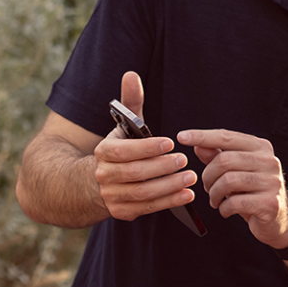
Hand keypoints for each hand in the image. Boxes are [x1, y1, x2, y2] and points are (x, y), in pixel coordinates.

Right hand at [94, 71, 198, 221]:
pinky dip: (168, 202)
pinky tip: (186, 195)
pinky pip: (147, 208)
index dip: (147, 148)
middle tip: (184, 161)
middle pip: (134, 173)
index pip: (123, 151)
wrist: (97, 184)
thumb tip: (132, 75)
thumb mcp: (124, 126)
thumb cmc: (121, 150)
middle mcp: (103, 175)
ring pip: (142, 193)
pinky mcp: (122, 212)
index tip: (170, 143)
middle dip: (161, 167)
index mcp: (103, 152)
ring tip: (190, 178)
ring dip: (168, 186)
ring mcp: (111, 196)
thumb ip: (131, 102)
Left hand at [176, 126, 287, 248]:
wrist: (277, 221)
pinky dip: (224, 208)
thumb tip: (198, 145)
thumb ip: (217, 157)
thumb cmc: (252, 192)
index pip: (227, 137)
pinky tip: (226, 210)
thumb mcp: (235, 172)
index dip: (203, 136)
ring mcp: (272, 182)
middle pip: (225, 160)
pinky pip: (235, 202)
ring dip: (214, 194)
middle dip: (208, 176)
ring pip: (228, 181)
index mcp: (261, 148)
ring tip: (215, 200)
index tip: (182, 137)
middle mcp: (270, 161)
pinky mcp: (270, 203)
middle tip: (207, 187)